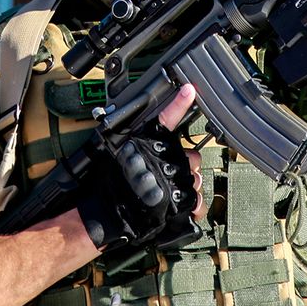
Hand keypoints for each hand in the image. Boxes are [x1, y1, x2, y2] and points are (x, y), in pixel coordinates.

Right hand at [76, 84, 203, 249]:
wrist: (108, 215)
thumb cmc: (112, 187)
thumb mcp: (118, 154)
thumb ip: (136, 145)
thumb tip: (155, 135)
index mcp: (148, 145)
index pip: (166, 118)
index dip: (179, 103)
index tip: (189, 90)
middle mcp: (164, 161)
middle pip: (192, 157)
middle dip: (187, 166)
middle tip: (172, 175)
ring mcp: (175, 182)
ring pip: (196, 180)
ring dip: (190, 187)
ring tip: (173, 195)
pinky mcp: (180, 203)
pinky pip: (198, 202)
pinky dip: (194, 206)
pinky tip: (186, 207)